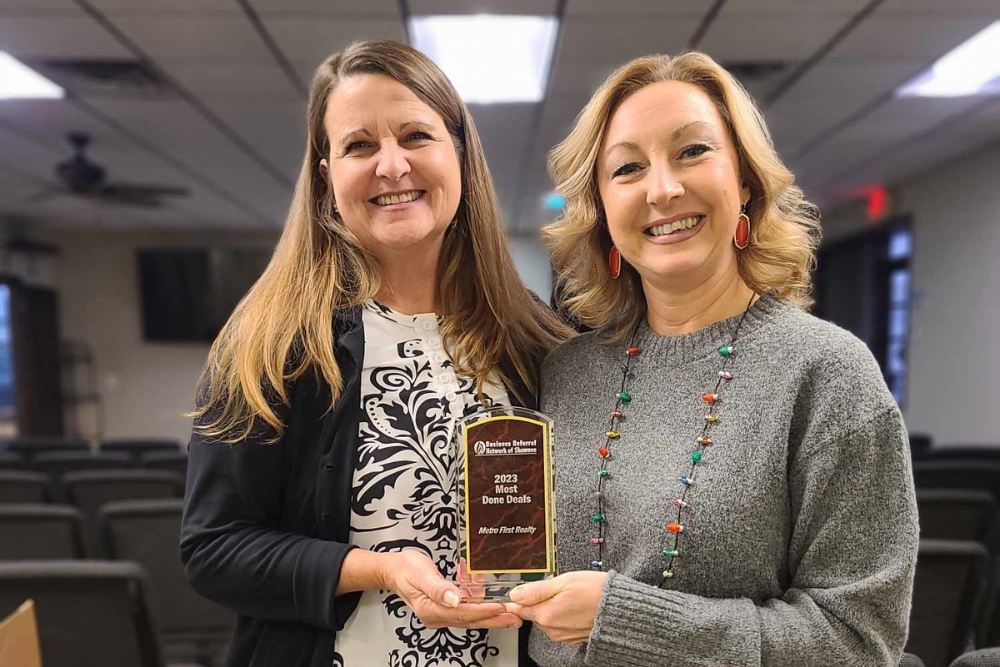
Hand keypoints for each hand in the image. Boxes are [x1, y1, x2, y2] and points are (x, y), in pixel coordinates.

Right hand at [380, 551, 521, 629]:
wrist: (394, 569)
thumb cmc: (405, 569)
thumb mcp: (421, 574)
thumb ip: (438, 587)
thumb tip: (454, 599)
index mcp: (430, 609)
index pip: (462, 614)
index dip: (483, 611)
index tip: (500, 608)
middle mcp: (436, 615)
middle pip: (470, 620)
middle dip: (493, 619)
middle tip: (514, 617)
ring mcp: (440, 612)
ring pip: (470, 615)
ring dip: (488, 609)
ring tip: (506, 606)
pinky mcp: (444, 606)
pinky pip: (465, 606)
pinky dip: (476, 598)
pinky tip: (483, 589)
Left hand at [505, 571, 606, 643]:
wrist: (621, 609)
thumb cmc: (596, 591)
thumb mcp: (564, 581)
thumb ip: (537, 590)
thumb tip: (515, 594)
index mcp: (546, 614)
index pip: (518, 608)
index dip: (518, 597)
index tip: (520, 590)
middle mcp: (551, 629)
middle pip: (533, 612)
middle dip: (540, 599)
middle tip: (556, 586)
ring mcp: (562, 635)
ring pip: (546, 618)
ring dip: (552, 606)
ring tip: (570, 594)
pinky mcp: (572, 638)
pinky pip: (559, 624)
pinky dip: (563, 614)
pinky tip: (575, 604)